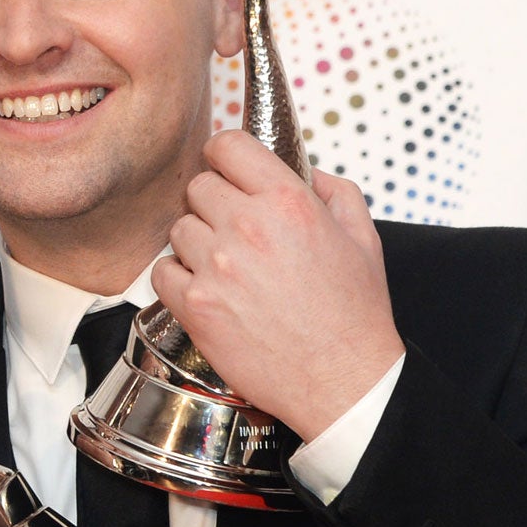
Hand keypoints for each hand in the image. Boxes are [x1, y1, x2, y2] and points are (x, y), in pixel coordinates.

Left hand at [155, 129, 404, 439]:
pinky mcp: (194, 305)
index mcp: (288, 202)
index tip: (226, 170)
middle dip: (214, 204)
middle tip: (234, 229)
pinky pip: (161, 271)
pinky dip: (177, 278)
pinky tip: (207, 290)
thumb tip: (309, 171)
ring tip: (227, 267)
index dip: (224, 156)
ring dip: (196, 243)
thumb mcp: (364, 238)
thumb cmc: (354, 316)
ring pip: (178, 228)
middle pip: (198, 187)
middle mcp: (247, 227)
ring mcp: (216, 267)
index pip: (227, 145)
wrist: (343, 381)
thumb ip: (336, 192)